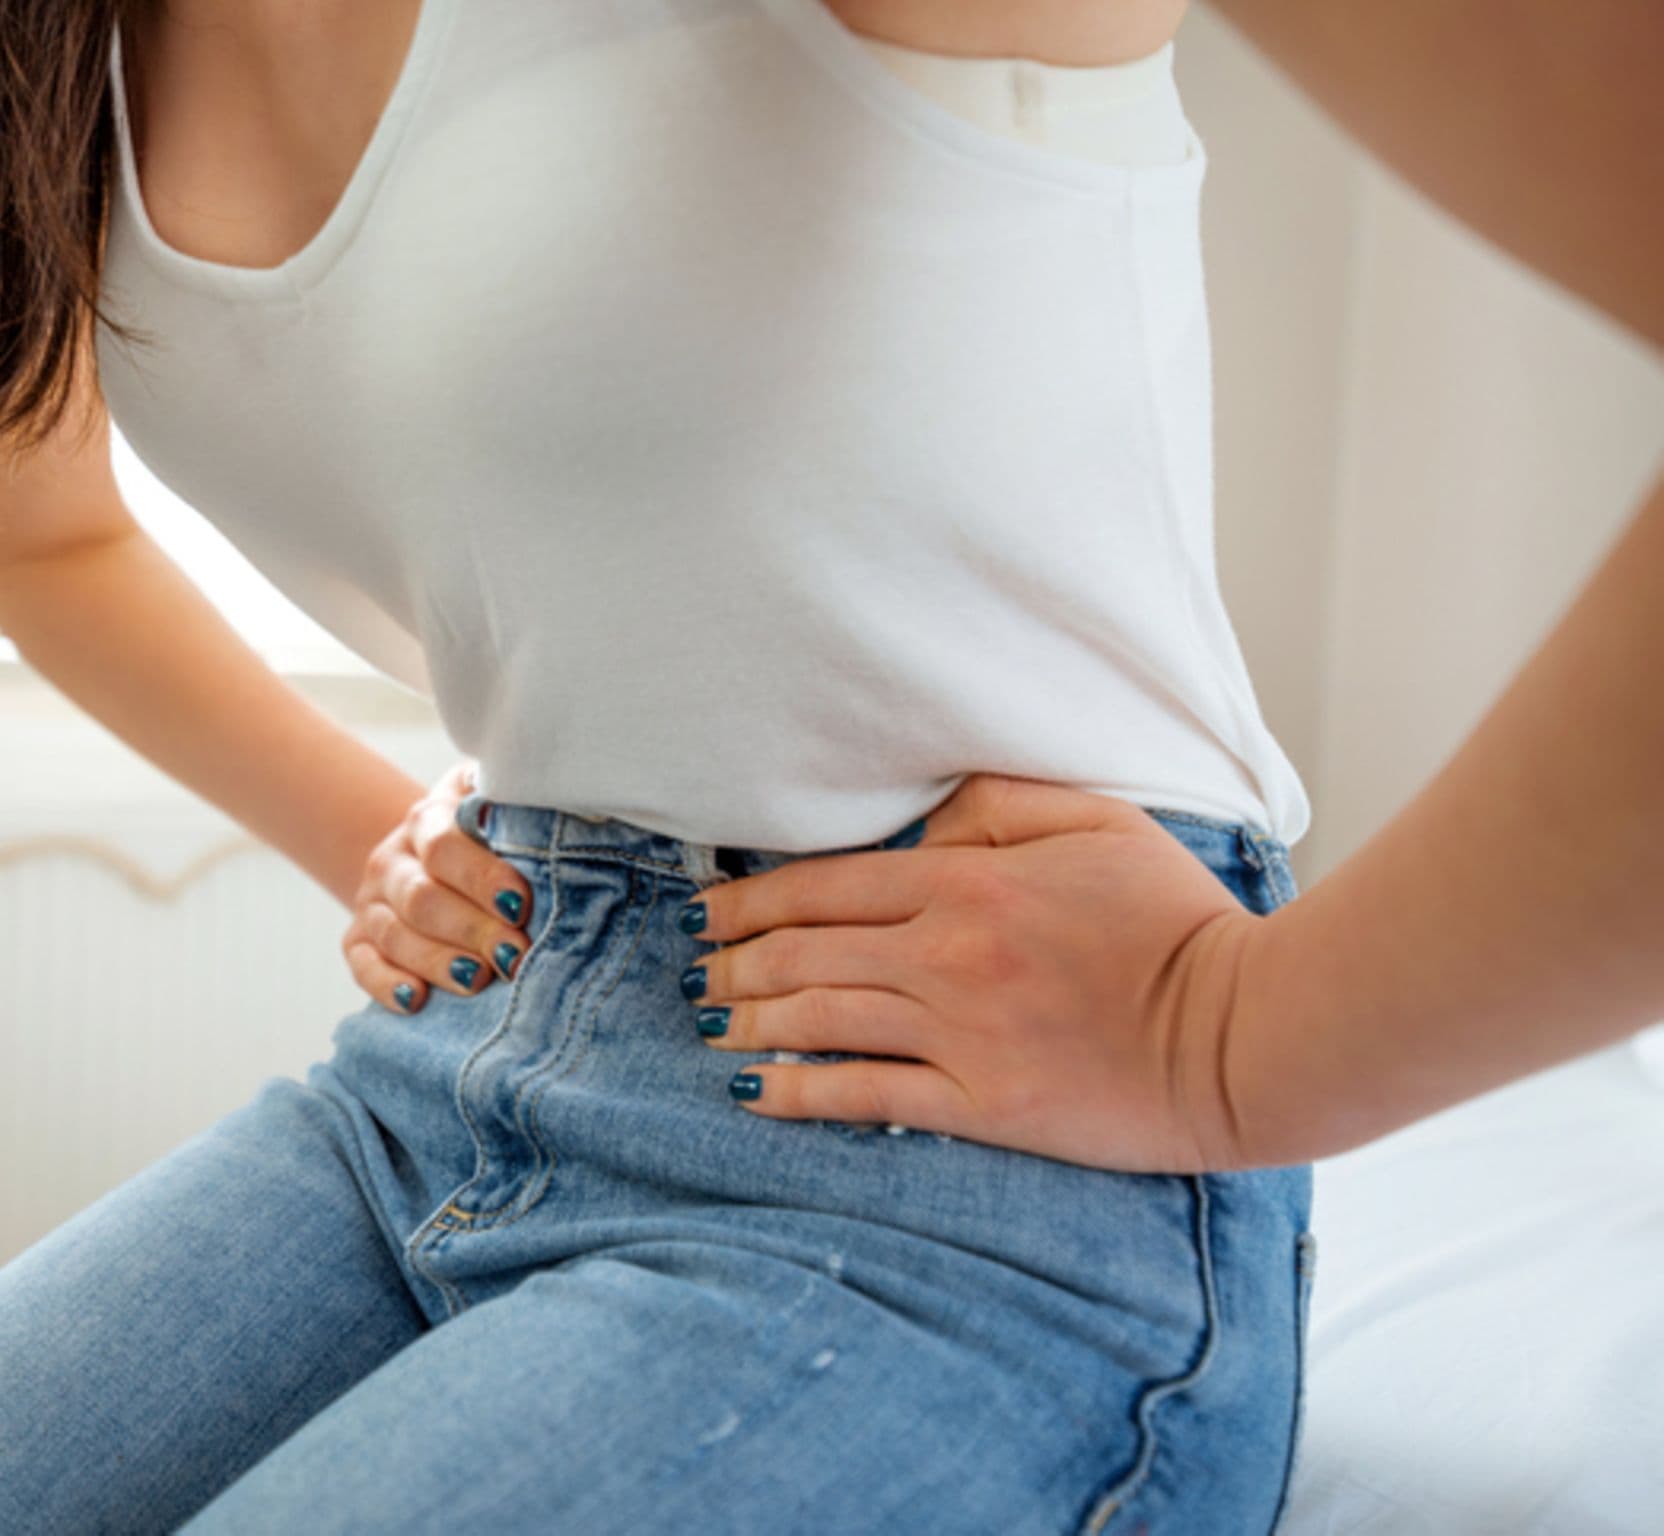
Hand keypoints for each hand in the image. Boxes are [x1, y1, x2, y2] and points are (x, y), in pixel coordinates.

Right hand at [341, 759, 533, 1014]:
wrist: (432, 853)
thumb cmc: (487, 834)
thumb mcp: (500, 805)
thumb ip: (517, 807)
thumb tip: (559, 808)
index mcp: (427, 819)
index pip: (444, 846)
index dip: (482, 878)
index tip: (520, 904)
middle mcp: (392, 860)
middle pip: (421, 897)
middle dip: (471, 929)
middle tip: (514, 955)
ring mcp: (371, 902)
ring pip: (394, 935)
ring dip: (437, 961)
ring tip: (478, 981)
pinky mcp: (358, 940)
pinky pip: (363, 965)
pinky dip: (385, 985)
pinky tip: (415, 1000)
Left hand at [679, 772, 1270, 1173]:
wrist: (1241, 1034)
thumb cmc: (1175, 920)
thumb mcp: (1096, 820)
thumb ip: (995, 806)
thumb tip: (920, 826)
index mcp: (967, 883)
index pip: (825, 886)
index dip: (752, 902)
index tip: (710, 912)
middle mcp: (945, 957)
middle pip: (804, 953)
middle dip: (735, 960)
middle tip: (698, 968)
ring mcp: (957, 1035)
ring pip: (818, 1020)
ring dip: (750, 1019)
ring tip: (710, 1022)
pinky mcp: (979, 1106)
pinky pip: (863, 1095)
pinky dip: (797, 1091)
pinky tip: (755, 1090)